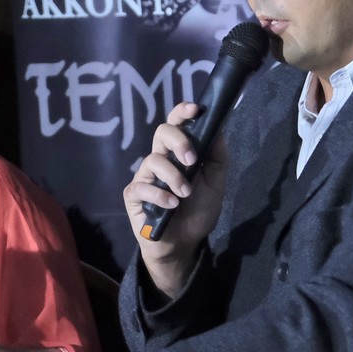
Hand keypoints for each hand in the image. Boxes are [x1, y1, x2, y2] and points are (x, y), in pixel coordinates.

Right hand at [124, 100, 228, 292]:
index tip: (195, 109)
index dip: (183, 112)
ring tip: (185, 194)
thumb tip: (219, 129)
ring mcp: (145, 176)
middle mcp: (160, 159)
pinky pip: (141, 187)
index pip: (176, 124)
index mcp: (178, 153)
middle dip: (179, 142)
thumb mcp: (216, 184)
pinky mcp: (134, 195)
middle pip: (161, 132)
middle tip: (192, 160)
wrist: (185, 242)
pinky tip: (171, 205)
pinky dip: (159, 195)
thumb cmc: (198, 211)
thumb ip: (218, 158)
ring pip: (153, 160)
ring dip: (173, 176)